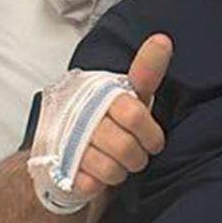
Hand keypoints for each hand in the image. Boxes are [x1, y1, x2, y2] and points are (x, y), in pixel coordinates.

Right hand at [72, 34, 171, 199]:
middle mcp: (81, 113)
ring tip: (116, 163)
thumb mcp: (129, 93)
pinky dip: (99, 183)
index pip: (133, 113)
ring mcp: (67, 140)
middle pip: (126, 146)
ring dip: (120, 171)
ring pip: (111, 167)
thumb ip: (146, 70)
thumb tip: (163, 39)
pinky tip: (95, 173)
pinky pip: (91, 183)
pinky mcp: (58, 166)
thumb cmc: (106, 118)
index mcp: (100, 94)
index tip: (153, 142)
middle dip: (138, 156)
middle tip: (135, 154)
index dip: (150, 133)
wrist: (60, 150)